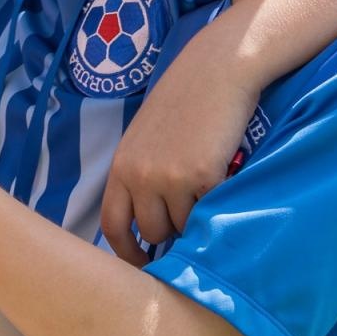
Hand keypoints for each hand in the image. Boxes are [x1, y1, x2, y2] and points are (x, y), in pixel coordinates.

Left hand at [102, 22, 262, 263]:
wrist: (215, 72)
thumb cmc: (182, 103)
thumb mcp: (144, 139)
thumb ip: (139, 175)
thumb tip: (147, 222)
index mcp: (121, 167)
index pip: (112, 225)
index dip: (126, 252)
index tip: (142, 263)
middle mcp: (140, 177)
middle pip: (153, 232)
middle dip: (172, 230)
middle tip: (189, 210)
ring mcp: (170, 178)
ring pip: (185, 227)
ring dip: (197, 216)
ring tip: (207, 185)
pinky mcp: (204, 177)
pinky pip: (212, 211)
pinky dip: (220, 202)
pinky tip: (224, 176)